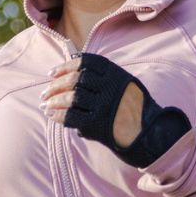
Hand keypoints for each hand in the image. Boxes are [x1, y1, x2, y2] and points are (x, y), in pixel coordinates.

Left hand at [39, 52, 192, 168]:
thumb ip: (105, 78)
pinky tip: (52, 116)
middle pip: (75, 79)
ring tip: (45, 105)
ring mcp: (104, 106)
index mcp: (116, 75)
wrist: (150, 135)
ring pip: (71, 98)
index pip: (86, 62)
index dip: (66, 66)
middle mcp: (110, 88)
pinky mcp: (98, 125)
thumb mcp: (127, 85)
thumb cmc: (136, 109)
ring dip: (54, 101)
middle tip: (45, 92)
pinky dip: (59, 116)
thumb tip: (74, 72)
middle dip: (56, 85)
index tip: (52, 72)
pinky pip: (72, 117)